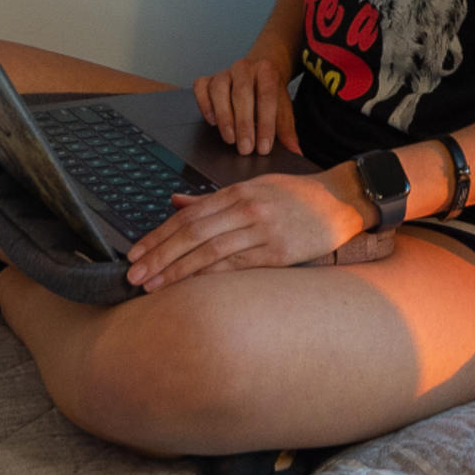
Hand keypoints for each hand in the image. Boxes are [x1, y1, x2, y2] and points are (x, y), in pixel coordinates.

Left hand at [124, 170, 365, 289]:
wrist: (341, 201)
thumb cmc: (296, 196)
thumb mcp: (254, 187)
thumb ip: (213, 198)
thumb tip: (175, 202)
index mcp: (238, 192)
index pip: (188, 215)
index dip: (158, 235)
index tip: (135, 253)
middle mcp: (246, 208)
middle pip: (192, 233)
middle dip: (158, 255)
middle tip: (133, 274)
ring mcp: (262, 230)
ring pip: (209, 251)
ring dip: (176, 270)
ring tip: (151, 286)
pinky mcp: (278, 253)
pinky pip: (236, 266)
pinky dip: (208, 277)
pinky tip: (189, 287)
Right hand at [194, 42, 301, 156]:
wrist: (259, 71)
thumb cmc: (270, 93)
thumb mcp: (282, 108)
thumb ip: (287, 129)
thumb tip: (295, 152)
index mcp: (267, 70)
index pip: (267, 96)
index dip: (266, 123)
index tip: (264, 147)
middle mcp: (244, 67)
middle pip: (242, 93)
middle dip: (244, 124)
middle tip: (246, 149)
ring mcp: (224, 72)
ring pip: (219, 89)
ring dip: (224, 117)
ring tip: (231, 140)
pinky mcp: (208, 79)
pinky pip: (201, 88)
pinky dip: (204, 105)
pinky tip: (212, 122)